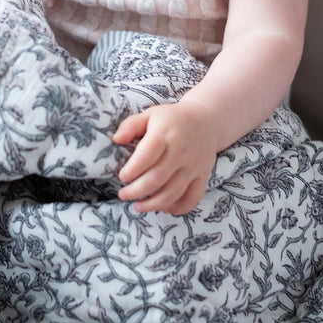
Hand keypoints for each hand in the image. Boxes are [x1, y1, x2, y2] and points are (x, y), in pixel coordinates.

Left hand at [112, 100, 217, 214]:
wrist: (206, 120)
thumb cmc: (172, 119)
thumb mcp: (150, 114)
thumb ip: (131, 125)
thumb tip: (116, 139)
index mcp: (165, 134)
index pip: (146, 156)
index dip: (132, 170)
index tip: (122, 177)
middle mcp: (180, 152)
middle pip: (157, 178)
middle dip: (136, 191)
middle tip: (123, 194)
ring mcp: (193, 166)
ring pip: (173, 192)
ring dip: (153, 204)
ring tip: (138, 206)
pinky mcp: (203, 176)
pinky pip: (192, 198)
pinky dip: (178, 208)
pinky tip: (164, 208)